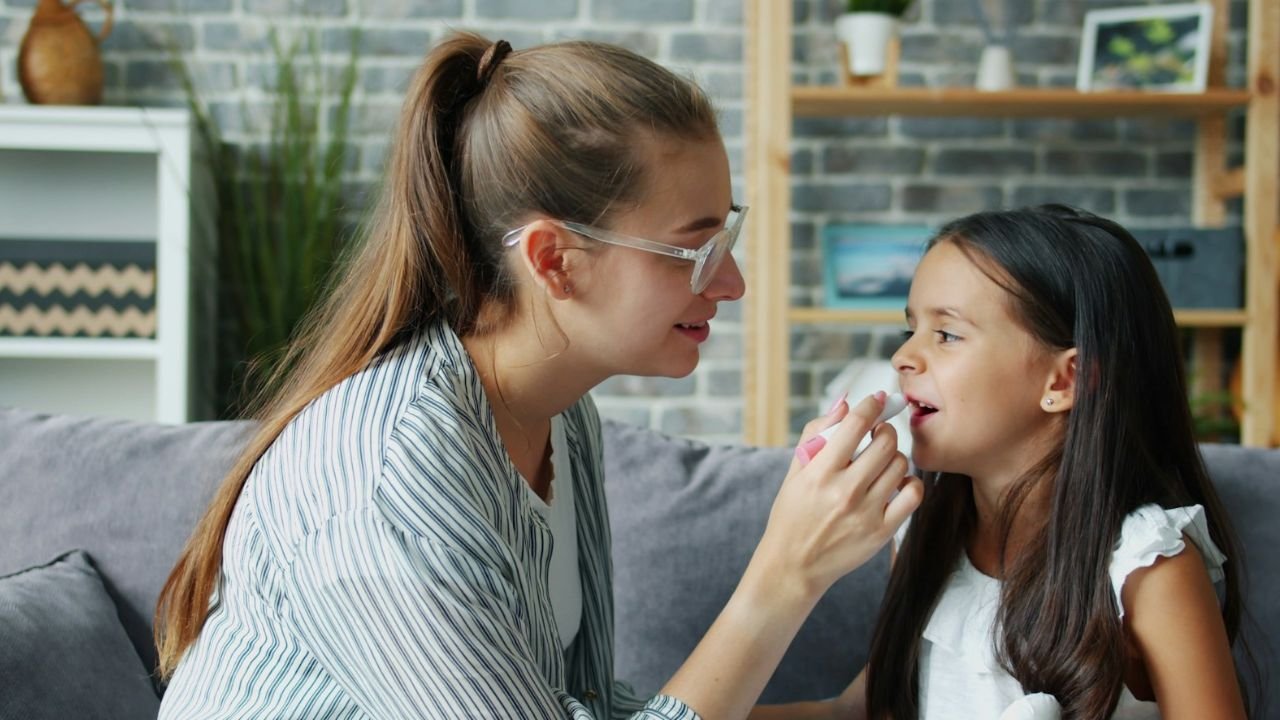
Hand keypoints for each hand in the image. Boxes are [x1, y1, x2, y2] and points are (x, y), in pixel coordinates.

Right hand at [750, 393, 922, 605]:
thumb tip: (845, 403)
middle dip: (884, 430)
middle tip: (878, 434)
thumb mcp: (795, 471)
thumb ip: (817, 433)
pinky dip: (909, 482)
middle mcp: (844, 491)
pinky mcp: (881, 532)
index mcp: (819, 472)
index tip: (875, 399)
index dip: (870, 405)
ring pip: (900, 464)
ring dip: (894, 455)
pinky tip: (895, 482)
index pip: (855, 424)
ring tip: (881, 461)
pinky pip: (913, 494)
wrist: (793, 564)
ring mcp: (866, 512)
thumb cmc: (792, 513)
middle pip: (885, 441)